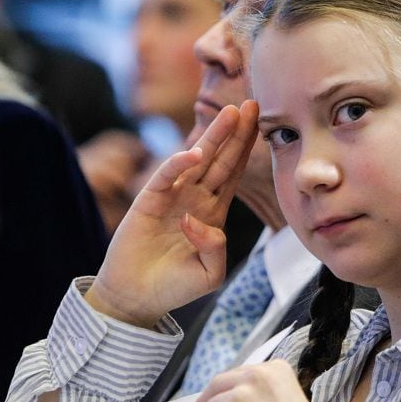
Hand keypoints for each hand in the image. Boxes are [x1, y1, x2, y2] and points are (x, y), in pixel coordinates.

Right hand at [85, 101, 258, 327]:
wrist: (136, 297)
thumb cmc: (173, 286)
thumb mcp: (209, 274)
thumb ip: (217, 249)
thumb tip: (201, 220)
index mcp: (213, 212)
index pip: (235, 174)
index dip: (247, 149)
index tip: (263, 124)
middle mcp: (195, 198)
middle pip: (221, 159)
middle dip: (237, 133)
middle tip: (253, 104)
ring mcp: (172, 196)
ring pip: (197, 160)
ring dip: (214, 137)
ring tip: (232, 114)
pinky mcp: (149, 200)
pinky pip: (166, 176)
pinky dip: (178, 163)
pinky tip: (195, 151)